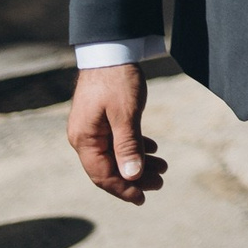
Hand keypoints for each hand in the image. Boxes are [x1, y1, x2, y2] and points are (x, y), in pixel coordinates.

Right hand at [67, 63, 167, 203]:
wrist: (110, 49)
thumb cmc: (117, 80)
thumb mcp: (126, 114)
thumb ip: (128, 146)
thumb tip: (130, 176)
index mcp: (85, 140)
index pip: (102, 175)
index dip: (123, 189)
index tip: (143, 198)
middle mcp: (84, 137)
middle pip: (109, 168)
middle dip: (135, 177)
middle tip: (161, 182)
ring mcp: (91, 128)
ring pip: (115, 154)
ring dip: (138, 162)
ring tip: (163, 167)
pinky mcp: (100, 119)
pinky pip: (116, 140)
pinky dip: (134, 146)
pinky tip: (153, 148)